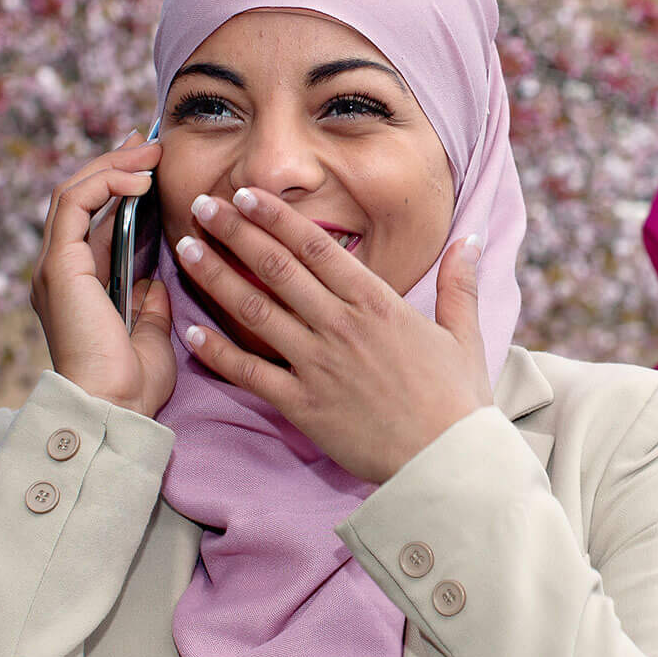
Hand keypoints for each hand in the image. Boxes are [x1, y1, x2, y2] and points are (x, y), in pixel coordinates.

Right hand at [29, 133, 175, 417]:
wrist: (113, 408)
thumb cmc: (132, 384)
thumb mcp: (150, 333)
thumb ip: (148, 303)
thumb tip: (155, 280)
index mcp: (78, 286)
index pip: (90, 220)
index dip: (116, 188)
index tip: (148, 167)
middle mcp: (60, 272)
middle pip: (78, 199)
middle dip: (113, 166)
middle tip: (146, 144)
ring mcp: (54, 267)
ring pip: (72, 194)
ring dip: (112, 167)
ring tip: (148, 152)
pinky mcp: (58, 266)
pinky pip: (74, 206)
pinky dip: (105, 184)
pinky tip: (139, 180)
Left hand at [174, 186, 494, 482]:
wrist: (446, 462)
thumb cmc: (458, 402)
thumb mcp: (465, 335)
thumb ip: (459, 283)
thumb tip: (471, 238)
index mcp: (377, 303)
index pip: (317, 246)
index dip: (278, 216)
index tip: (248, 194)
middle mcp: (340, 325)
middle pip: (277, 268)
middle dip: (237, 232)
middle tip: (205, 205)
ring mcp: (317, 365)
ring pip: (255, 311)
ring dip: (217, 277)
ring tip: (186, 249)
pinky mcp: (303, 405)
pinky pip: (250, 374)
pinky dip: (218, 352)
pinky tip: (190, 333)